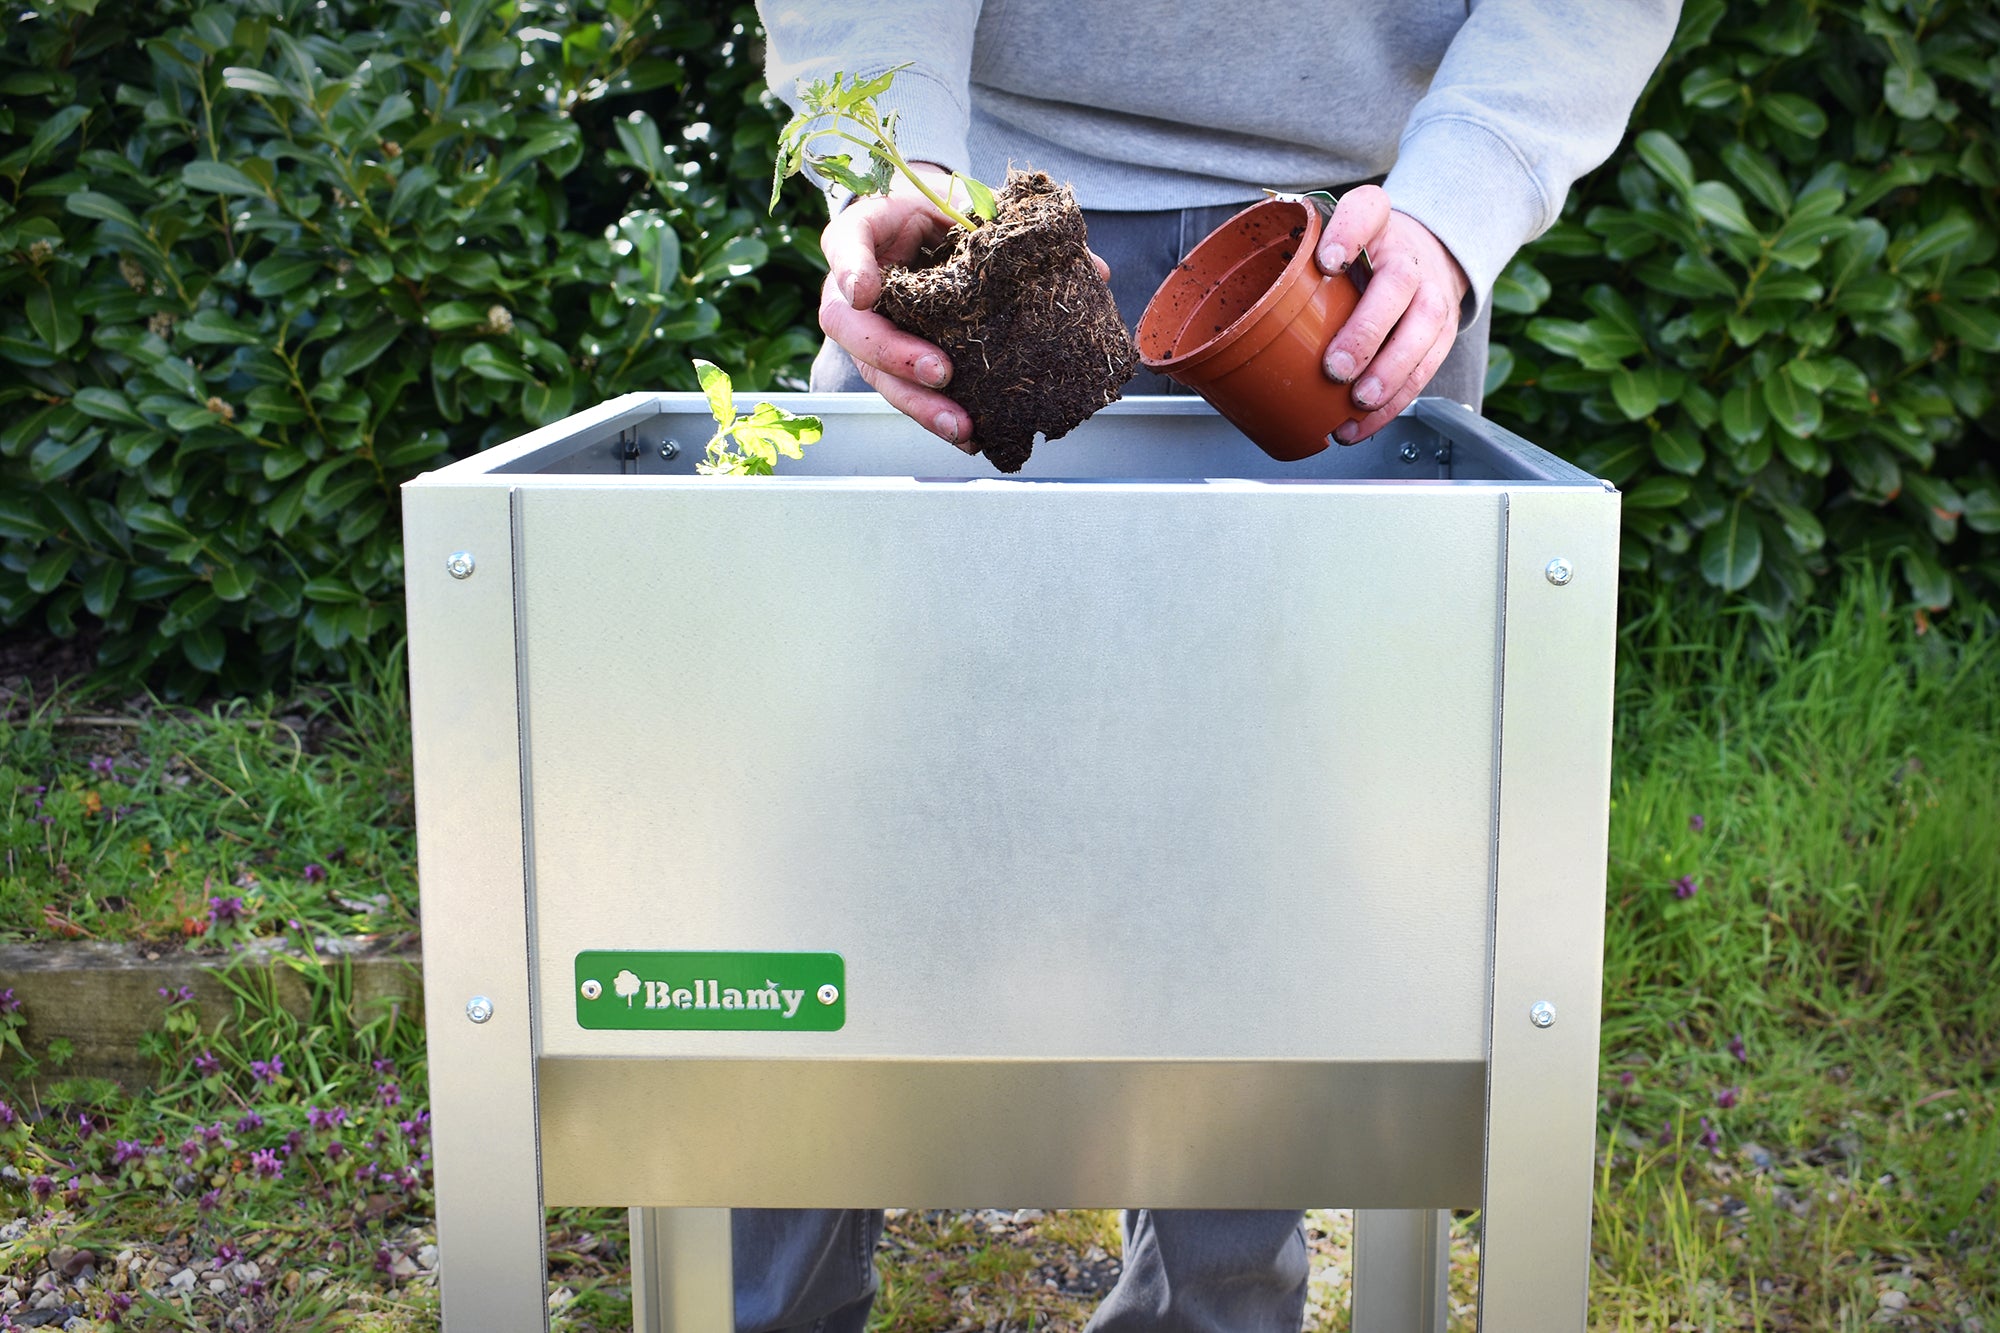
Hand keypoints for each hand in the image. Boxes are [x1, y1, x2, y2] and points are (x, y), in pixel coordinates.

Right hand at [818, 164, 1110, 454]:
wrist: (930, 230)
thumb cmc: (942, 212)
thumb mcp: (970, 203)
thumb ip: (1018, 228)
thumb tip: (1095, 271)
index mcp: (867, 232)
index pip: (844, 244)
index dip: (851, 269)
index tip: (867, 291)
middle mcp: (857, 288)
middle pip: (851, 328)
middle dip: (894, 355)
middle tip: (939, 371)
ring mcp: (870, 330)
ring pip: (877, 374)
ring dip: (919, 404)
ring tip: (960, 426)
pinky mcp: (892, 363)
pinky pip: (906, 393)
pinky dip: (936, 416)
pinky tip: (970, 437)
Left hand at [1313, 185, 1470, 442]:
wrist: (1426, 257)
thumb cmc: (1361, 256)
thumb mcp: (1330, 240)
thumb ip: (1292, 260)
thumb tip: (1236, 313)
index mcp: (1377, 221)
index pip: (1367, 211)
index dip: (1349, 234)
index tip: (1327, 261)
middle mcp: (1408, 256)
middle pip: (1397, 284)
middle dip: (1368, 329)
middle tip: (1336, 366)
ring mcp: (1431, 294)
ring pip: (1422, 330)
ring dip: (1390, 373)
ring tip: (1358, 401)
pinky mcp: (1442, 334)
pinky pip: (1424, 369)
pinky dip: (1394, 402)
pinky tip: (1362, 421)